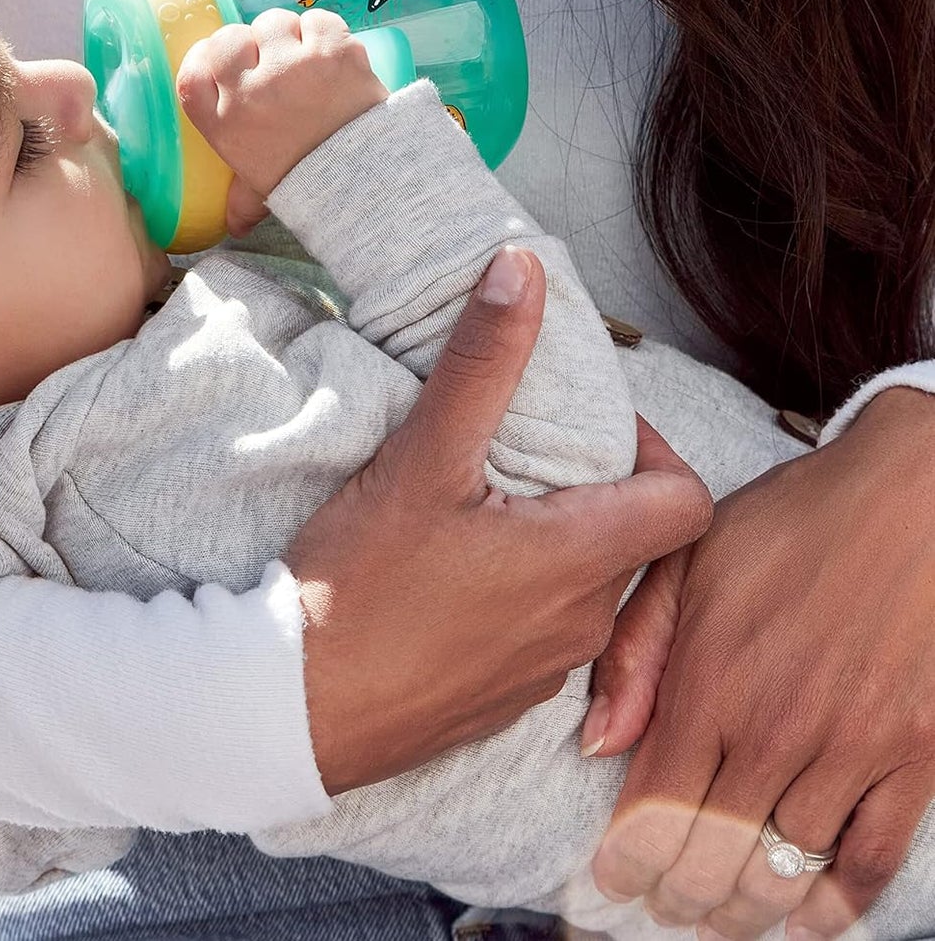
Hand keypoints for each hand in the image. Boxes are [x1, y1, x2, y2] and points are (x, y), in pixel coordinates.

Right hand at [177, 8, 388, 234]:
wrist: (368, 180)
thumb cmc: (309, 184)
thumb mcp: (262, 190)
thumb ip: (240, 200)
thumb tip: (233, 225)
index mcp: (224, 125)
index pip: (191, 74)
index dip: (203, 60)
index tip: (221, 63)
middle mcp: (249, 92)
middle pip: (228, 40)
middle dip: (248, 45)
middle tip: (270, 62)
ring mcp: (290, 67)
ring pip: (273, 22)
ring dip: (289, 35)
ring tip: (306, 61)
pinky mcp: (331, 49)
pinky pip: (316, 19)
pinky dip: (324, 31)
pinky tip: (331, 54)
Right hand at [285, 245, 714, 794]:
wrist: (294, 712)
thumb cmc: (359, 586)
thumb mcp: (421, 459)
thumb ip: (481, 361)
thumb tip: (523, 269)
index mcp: (580, 560)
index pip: (686, 502)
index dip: (655, 451)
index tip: (591, 430)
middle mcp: (582, 625)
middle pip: (631, 540)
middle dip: (589, 489)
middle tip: (515, 457)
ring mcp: (545, 673)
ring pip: (583, 589)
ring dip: (551, 543)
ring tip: (471, 512)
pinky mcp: (503, 703)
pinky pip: (539, 636)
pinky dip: (515, 597)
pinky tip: (444, 581)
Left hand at [588, 386, 934, 939]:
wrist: (911, 501)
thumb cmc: (788, 524)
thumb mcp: (687, 561)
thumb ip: (634, 651)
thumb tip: (598, 742)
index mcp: (707, 680)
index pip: (653, 805)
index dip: (628, 860)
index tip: (613, 884)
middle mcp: (773, 728)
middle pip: (715, 854)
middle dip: (681, 896)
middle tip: (664, 910)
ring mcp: (848, 748)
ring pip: (785, 866)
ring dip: (748, 906)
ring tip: (720, 917)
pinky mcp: (914, 756)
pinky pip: (873, 856)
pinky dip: (839, 900)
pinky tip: (810, 915)